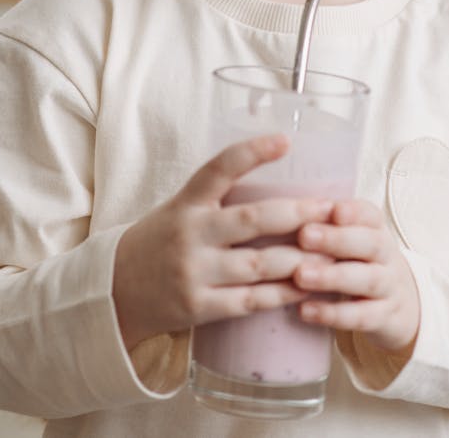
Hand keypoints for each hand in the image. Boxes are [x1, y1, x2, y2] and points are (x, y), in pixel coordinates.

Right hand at [112, 134, 333, 349]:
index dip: (252, 152)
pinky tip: (306, 286)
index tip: (285, 140)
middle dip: (298, 214)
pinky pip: (250, 300)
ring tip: (332, 251)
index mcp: (187, 201)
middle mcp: (190, 233)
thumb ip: (220, 196)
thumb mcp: (181, 207)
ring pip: (259, 264)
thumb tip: (279, 174)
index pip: (219, 168)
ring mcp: (194, 271)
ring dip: (300, 258)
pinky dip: (282, 294)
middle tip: (330, 209)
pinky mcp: (199, 307)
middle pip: (253, 219)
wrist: (116, 289)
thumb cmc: (162, 240)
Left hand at [293, 198, 420, 354]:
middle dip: (337, 239)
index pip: (370, 214)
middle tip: (304, 235)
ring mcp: (388, 287)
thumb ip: (322, 224)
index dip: (353, 211)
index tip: (333, 209)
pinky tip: (305, 310)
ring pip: (367, 279)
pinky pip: (361, 317)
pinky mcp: (384, 318)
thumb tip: (275, 207)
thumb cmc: (359, 262)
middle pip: (370, 243)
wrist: (398, 305)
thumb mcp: (350, 240)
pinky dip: (333, 314)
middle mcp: (386, 255)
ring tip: (301, 275)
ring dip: (332, 277)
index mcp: (375, 229)